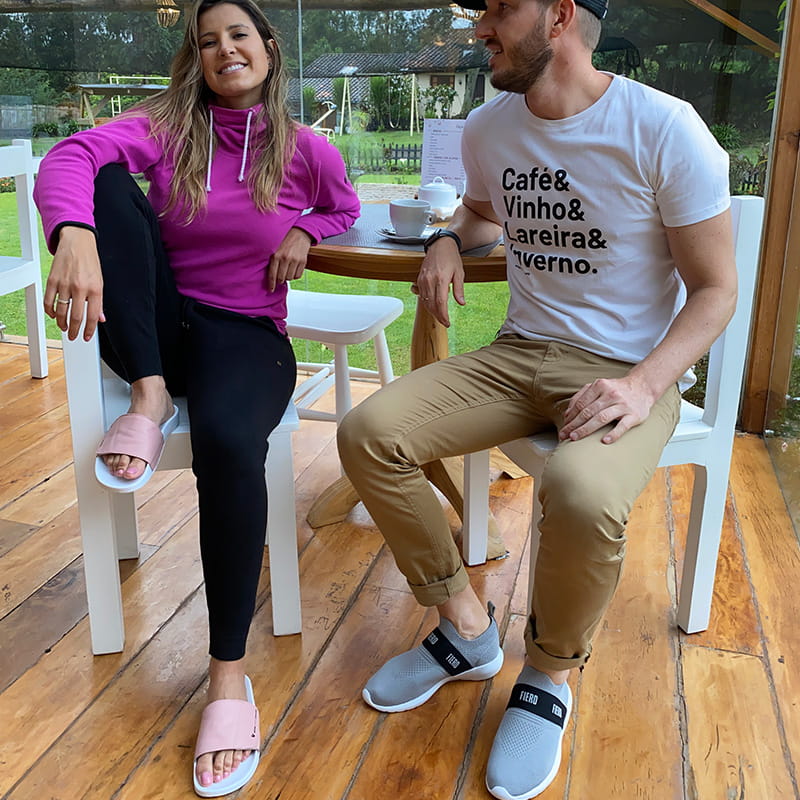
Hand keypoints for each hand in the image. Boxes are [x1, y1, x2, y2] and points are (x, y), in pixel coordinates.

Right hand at [43, 226, 104, 340]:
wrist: (77, 243)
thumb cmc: (90, 262)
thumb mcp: (100, 282)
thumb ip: (99, 302)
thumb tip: (100, 318)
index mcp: (95, 289)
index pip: (92, 316)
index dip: (90, 330)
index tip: (87, 337)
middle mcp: (80, 288)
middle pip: (76, 317)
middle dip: (75, 330)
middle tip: (74, 336)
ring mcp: (65, 284)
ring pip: (61, 311)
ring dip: (62, 323)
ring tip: (64, 327)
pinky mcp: (52, 280)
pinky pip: (49, 300)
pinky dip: (50, 311)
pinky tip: (53, 315)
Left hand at [267, 227, 312, 291]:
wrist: (300, 233)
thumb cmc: (285, 240)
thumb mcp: (274, 248)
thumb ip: (271, 260)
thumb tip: (269, 276)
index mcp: (276, 255)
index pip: (272, 275)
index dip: (271, 285)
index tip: (270, 290)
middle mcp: (285, 258)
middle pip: (281, 278)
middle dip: (280, 280)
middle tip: (279, 278)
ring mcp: (295, 260)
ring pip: (290, 278)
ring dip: (288, 277)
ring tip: (287, 270)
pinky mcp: (303, 261)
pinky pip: (298, 275)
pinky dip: (295, 275)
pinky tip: (293, 269)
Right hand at [411, 236, 464, 326]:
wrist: (440, 245)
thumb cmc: (451, 258)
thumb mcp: (459, 273)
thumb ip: (459, 289)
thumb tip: (461, 303)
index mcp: (441, 279)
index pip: (440, 303)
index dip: (443, 315)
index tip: (447, 322)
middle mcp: (429, 280)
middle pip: (431, 305)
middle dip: (438, 316)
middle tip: (445, 322)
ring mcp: (422, 280)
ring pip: (425, 301)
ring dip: (432, 311)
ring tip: (440, 315)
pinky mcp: (419, 279)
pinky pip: (421, 295)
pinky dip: (426, 303)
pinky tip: (432, 306)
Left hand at [559, 374, 655, 444]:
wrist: (642, 387)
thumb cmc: (616, 390)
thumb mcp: (599, 387)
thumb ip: (582, 396)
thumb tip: (568, 414)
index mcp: (600, 386)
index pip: (581, 403)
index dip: (570, 416)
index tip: (563, 427)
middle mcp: (611, 394)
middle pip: (588, 411)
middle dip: (574, 425)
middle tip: (564, 435)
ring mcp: (623, 405)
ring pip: (601, 418)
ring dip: (586, 429)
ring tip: (575, 438)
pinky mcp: (634, 415)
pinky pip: (622, 426)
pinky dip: (613, 434)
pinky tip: (604, 441)